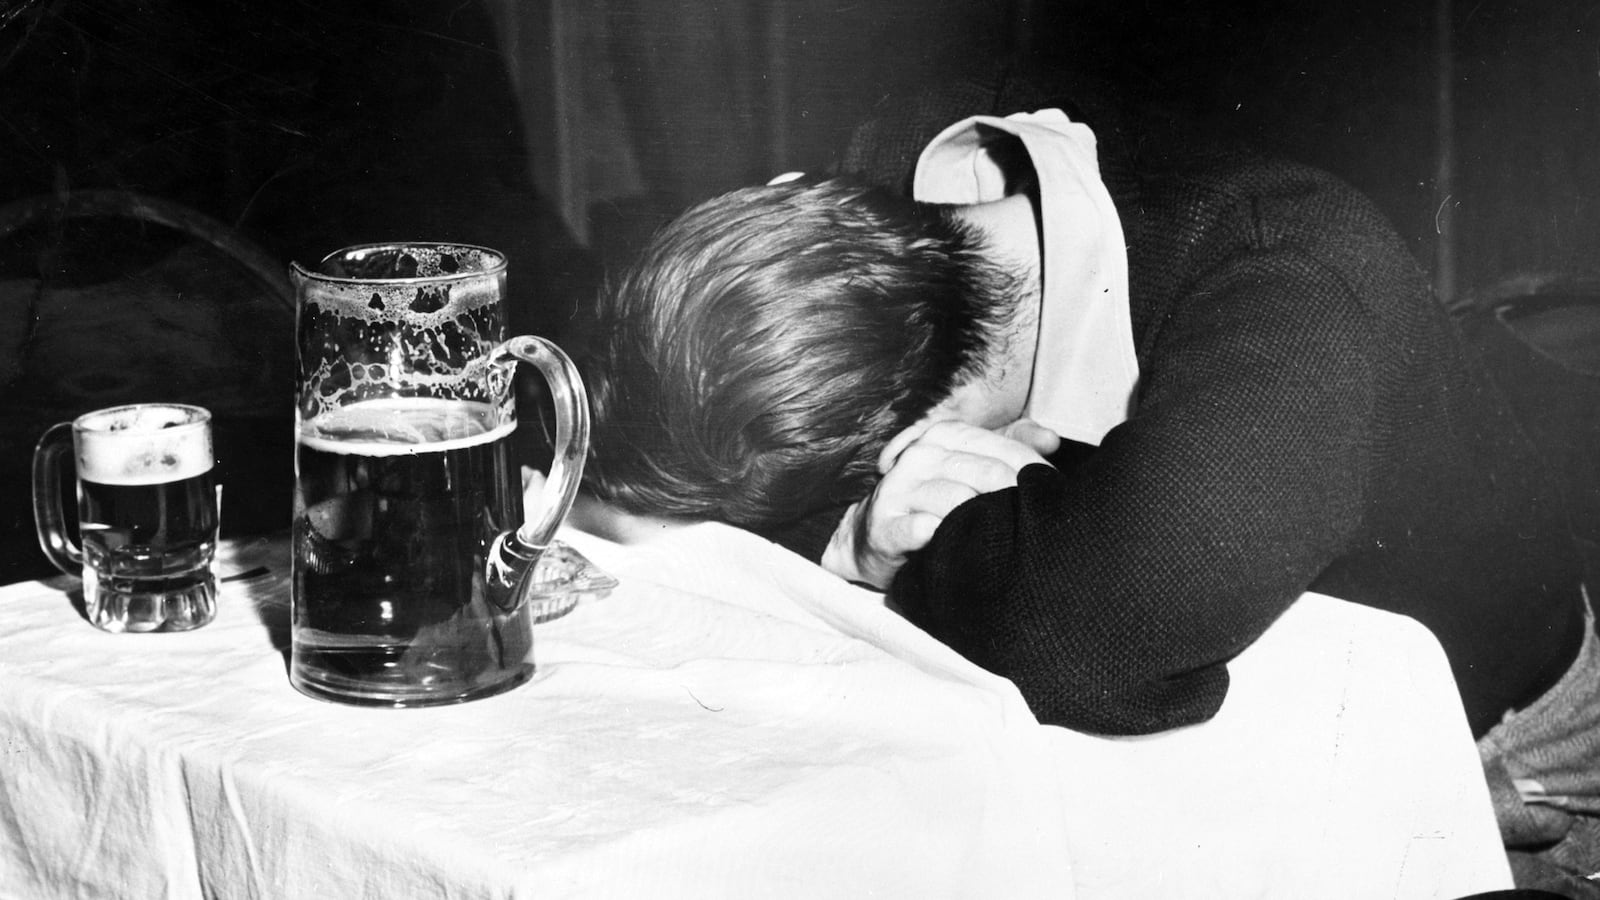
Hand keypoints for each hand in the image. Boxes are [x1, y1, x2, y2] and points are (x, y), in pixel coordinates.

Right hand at [821, 418, 1058, 588]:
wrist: (870, 535)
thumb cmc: (932, 499)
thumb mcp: (970, 465)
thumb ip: (1013, 445)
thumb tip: (1052, 440)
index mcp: (945, 434)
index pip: (1006, 448)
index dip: (1036, 474)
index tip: (1052, 496)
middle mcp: (920, 455)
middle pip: (988, 473)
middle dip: (1018, 499)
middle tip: (1035, 523)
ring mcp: (899, 489)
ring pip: (958, 499)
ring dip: (986, 521)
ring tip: (1003, 538)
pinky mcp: (885, 526)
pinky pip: (925, 529)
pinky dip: (946, 538)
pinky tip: (960, 547)